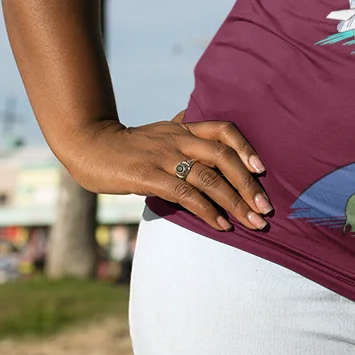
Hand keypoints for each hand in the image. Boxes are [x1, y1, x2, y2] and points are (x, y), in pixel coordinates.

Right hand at [62, 114, 270, 234]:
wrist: (88, 145)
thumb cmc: (126, 145)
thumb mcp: (159, 133)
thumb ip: (181, 132)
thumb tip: (199, 130)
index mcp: (183, 128)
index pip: (225, 130)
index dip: (247, 148)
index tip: (263, 170)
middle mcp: (178, 139)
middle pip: (224, 157)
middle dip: (249, 185)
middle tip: (266, 209)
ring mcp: (164, 157)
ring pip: (209, 179)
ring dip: (235, 203)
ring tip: (252, 222)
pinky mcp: (148, 176)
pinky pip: (185, 194)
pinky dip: (207, 211)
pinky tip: (221, 225)